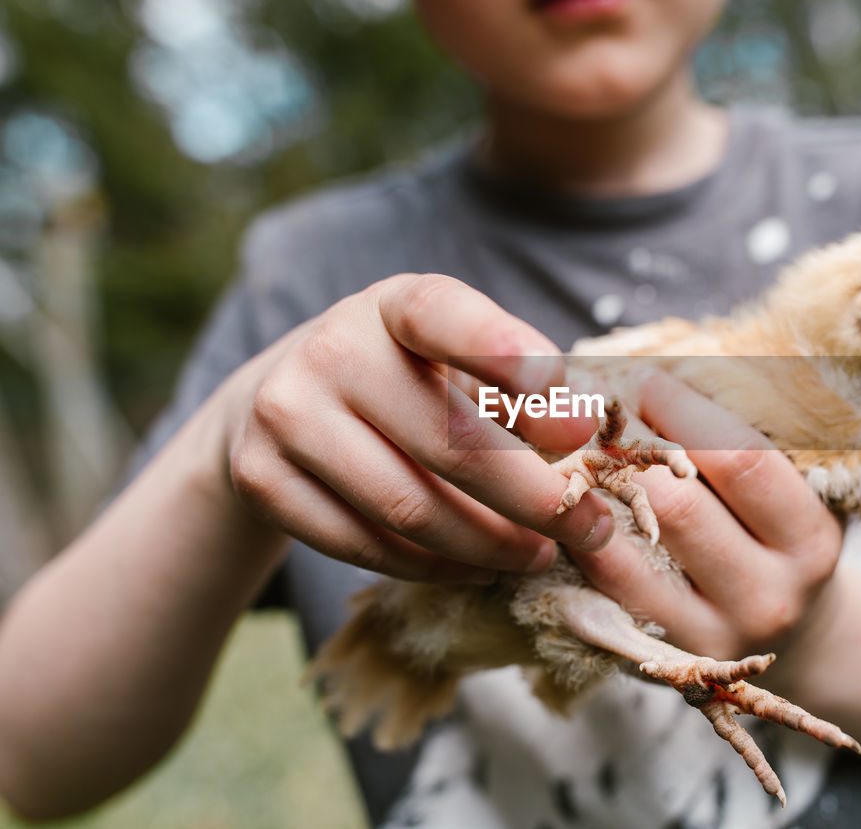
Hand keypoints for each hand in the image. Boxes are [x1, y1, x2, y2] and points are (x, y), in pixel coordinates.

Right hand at [218, 274, 614, 581]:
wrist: (283, 402)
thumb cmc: (405, 378)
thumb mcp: (456, 357)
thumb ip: (522, 387)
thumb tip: (584, 430)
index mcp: (393, 305)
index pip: (445, 316)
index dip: (506, 354)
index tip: (571, 408)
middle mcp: (330, 349)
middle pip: (449, 443)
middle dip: (535, 499)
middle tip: (587, 528)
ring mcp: (285, 415)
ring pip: (410, 509)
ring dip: (490, 546)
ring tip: (539, 554)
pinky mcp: (262, 480)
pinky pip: (365, 545)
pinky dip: (435, 567)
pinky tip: (478, 566)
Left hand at [570, 371, 843, 660]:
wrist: (800, 640)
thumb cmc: (781, 541)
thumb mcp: (792, 493)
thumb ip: (741, 442)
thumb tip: (655, 368)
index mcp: (810, 539)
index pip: (743, 461)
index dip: (685, 411)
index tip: (647, 378)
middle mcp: (768, 595)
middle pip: (680, 506)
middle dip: (629, 447)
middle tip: (596, 409)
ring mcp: (713, 635)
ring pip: (630, 550)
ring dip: (593, 489)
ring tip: (573, 447)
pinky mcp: (663, 657)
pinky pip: (604, 588)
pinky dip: (579, 535)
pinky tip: (568, 501)